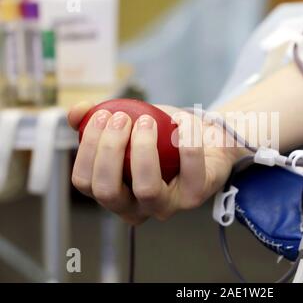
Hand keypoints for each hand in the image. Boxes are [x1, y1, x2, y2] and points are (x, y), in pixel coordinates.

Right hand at [68, 101, 242, 224]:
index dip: (87, 148)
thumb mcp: (129, 123)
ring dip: (143, 148)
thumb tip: (76, 113)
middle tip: (122, 118)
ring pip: (145, 189)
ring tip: (148, 120)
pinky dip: (185, 136)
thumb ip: (99, 119)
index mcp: (114, 193)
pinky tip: (183, 119)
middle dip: (110, 149)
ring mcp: (166, 206)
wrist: (206, 142)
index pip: (85, 182)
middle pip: (108, 191)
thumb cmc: (163, 138)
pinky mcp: (195, 196)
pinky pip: (189, 167)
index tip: (102, 116)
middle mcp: (136, 208)